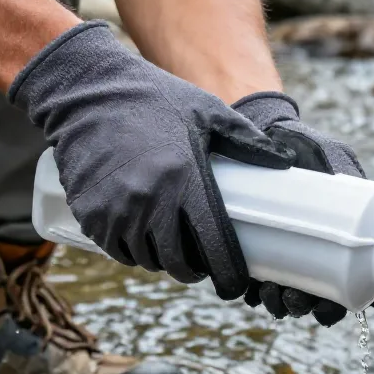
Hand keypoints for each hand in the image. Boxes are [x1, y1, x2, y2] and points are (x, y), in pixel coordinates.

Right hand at [9, 21, 294, 296]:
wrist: (87, 90)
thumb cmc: (155, 99)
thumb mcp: (207, 111)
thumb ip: (248, 140)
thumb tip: (286, 159)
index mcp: (185, 179)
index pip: (214, 246)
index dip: (229, 273)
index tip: (235, 284)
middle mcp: (150, 201)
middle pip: (178, 262)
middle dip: (193, 269)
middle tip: (201, 262)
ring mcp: (116, 210)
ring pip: (147, 259)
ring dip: (162, 259)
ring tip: (171, 244)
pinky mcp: (90, 213)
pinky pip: (116, 249)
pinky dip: (131, 249)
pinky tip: (141, 234)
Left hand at [232, 91, 369, 326]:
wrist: (263, 131)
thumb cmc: (302, 143)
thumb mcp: (327, 155)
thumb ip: (341, 171)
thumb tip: (347, 191)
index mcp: (342, 239)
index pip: (348, 283)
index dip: (339, 306)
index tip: (326, 308)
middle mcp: (315, 251)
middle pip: (315, 296)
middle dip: (302, 306)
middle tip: (291, 299)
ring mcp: (285, 251)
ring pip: (284, 294)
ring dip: (278, 304)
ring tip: (268, 295)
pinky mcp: (255, 247)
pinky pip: (254, 281)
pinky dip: (252, 292)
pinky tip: (248, 291)